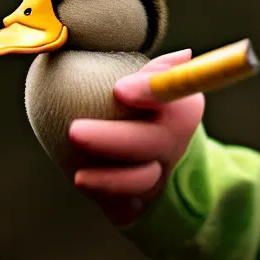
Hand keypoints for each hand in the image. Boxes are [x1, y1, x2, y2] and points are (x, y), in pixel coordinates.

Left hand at [68, 49, 204, 225]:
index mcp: (182, 106)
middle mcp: (173, 141)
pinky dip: (108, 197)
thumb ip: (159, 71)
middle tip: (75, 131)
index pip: (175, 94)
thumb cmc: (143, 107)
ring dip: (111, 181)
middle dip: (114, 139)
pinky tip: (88, 186)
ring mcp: (159, 173)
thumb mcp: (154, 84)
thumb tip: (185, 55)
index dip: (150, 91)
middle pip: (153, 141)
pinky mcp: (140, 200)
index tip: (119, 89)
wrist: (148, 154)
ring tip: (79, 177)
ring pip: (141, 180)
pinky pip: (125, 204)